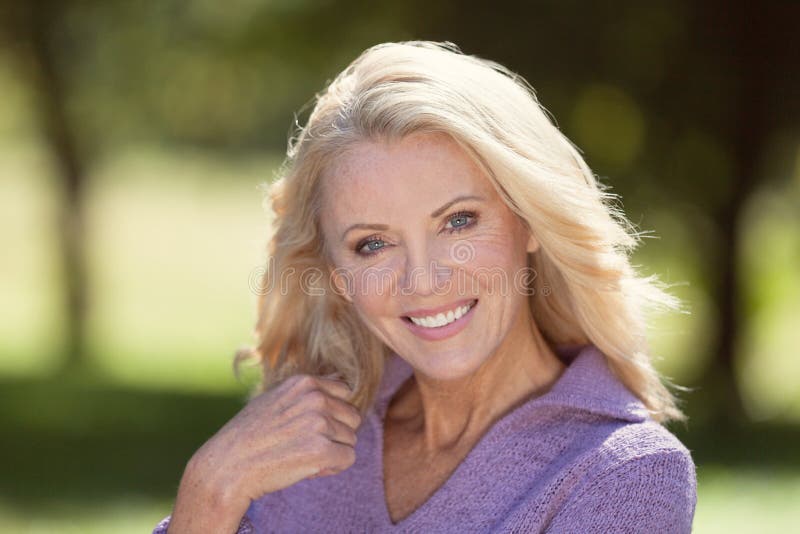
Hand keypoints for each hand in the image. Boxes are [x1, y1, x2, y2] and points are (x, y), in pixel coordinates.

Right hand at [168, 374, 361, 531]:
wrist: (228, 466)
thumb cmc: (249, 435)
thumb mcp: (275, 398)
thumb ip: (305, 392)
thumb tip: (338, 381)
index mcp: (305, 382)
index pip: (344, 393)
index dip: (333, 413)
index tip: (312, 427)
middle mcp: (315, 398)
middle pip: (352, 418)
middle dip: (336, 434)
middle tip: (307, 445)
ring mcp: (319, 424)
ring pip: (350, 439)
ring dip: (333, 452)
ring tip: (303, 456)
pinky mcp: (321, 451)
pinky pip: (348, 458)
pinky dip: (333, 467)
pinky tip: (309, 468)